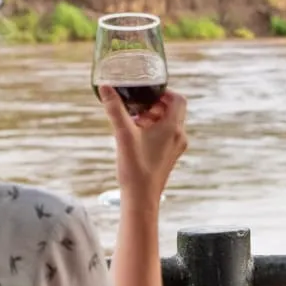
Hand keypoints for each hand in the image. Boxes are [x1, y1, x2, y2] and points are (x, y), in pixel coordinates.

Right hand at [99, 87, 188, 205]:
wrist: (141, 198)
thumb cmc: (135, 167)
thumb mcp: (123, 134)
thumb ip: (115, 109)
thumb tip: (105, 86)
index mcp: (173, 128)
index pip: (178, 99)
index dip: (163, 92)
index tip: (146, 93)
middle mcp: (179, 136)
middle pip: (173, 110)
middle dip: (154, 105)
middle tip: (137, 108)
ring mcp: (176, 147)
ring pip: (169, 123)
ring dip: (153, 118)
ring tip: (134, 122)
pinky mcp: (170, 156)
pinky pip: (166, 135)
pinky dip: (154, 130)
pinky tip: (136, 137)